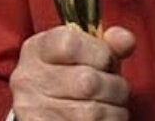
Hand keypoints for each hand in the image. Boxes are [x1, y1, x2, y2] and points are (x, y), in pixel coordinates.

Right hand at [10, 25, 135, 120]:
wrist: (46, 111)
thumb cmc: (71, 79)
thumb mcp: (87, 54)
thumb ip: (108, 44)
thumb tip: (125, 41)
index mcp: (37, 50)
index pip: (70, 44)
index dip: (100, 53)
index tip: (105, 61)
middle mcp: (29, 80)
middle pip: (87, 81)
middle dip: (114, 86)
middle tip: (113, 88)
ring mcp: (33, 110)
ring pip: (93, 112)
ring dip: (113, 110)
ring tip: (109, 106)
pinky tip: (103, 119)